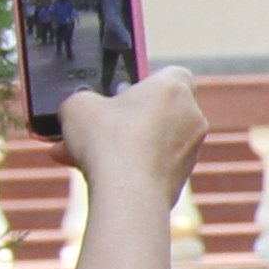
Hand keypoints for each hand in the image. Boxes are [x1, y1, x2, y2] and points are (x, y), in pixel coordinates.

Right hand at [57, 67, 209, 214]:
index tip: (123, 92)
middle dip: (125, 119)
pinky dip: (127, 167)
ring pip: (150, 141)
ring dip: (119, 146)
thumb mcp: (77, 106)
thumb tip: (82, 110)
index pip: (173, 74)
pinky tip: (92, 174)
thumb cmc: (108, 141)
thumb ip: (82, 100)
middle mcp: (191, 117)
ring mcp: (191, 149)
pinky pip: (151, 165)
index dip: (148, 81)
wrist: (128, 194)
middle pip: (157, 111)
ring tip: (78, 155)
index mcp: (173, 90)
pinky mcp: (183, 178)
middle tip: (94, 127)